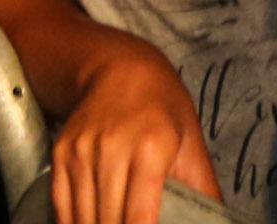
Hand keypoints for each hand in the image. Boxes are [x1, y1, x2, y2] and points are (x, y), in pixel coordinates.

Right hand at [52, 46, 219, 223]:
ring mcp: (82, 152)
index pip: (139, 218)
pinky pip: (61, 205)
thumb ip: (203, 188)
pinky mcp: (60, 154)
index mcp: (152, 148)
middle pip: (109, 222)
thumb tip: (216, 220)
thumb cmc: (163, 108)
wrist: (122, 69)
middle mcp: (112, 149)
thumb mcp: (192, 142)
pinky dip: (72, 223)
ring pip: (82, 218)